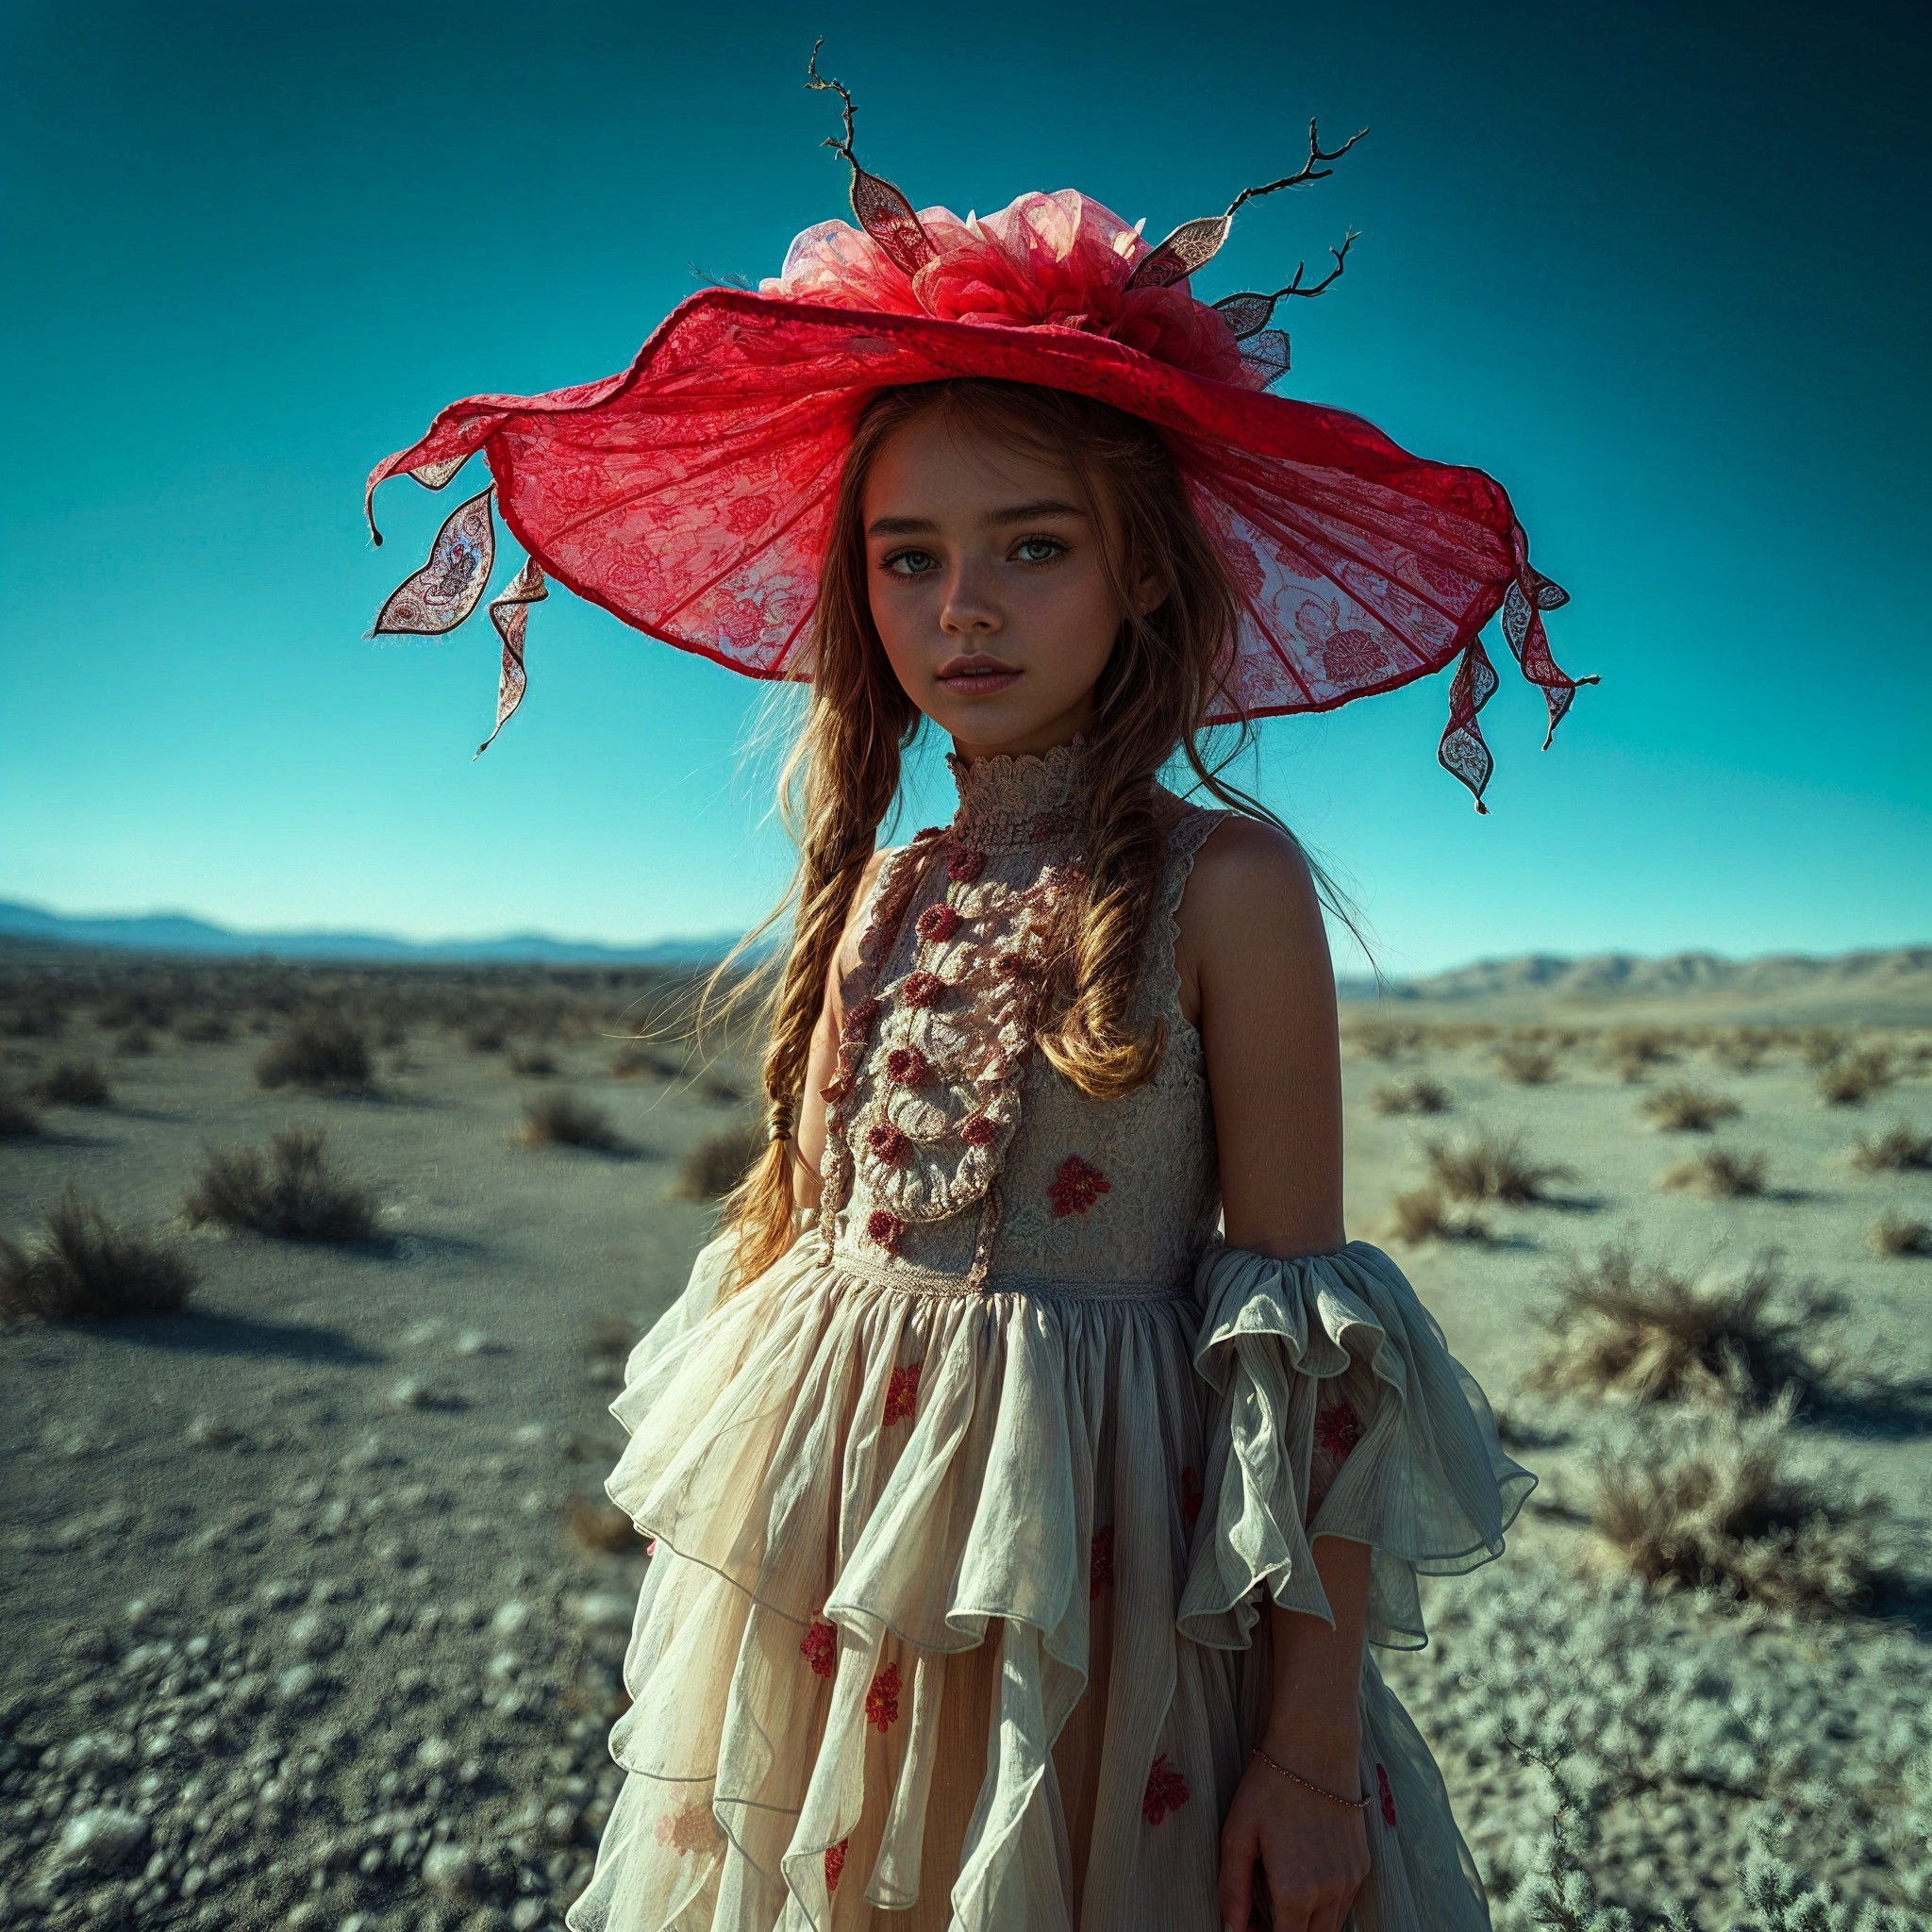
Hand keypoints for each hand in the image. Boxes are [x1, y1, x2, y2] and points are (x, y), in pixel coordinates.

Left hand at [1216, 1726, 1369, 1931]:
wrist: (1316, 1746)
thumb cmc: (1270, 1787)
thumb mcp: (1238, 1833)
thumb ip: (1232, 1888)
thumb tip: (1232, 1929)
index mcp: (1295, 1891)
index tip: (1248, 1924)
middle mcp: (1330, 1893)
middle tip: (1260, 1910)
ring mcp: (1351, 1881)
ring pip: (1330, 1927)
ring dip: (1305, 1922)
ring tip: (1277, 1889)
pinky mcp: (1362, 1866)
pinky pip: (1344, 1904)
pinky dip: (1324, 1905)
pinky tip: (1303, 1874)